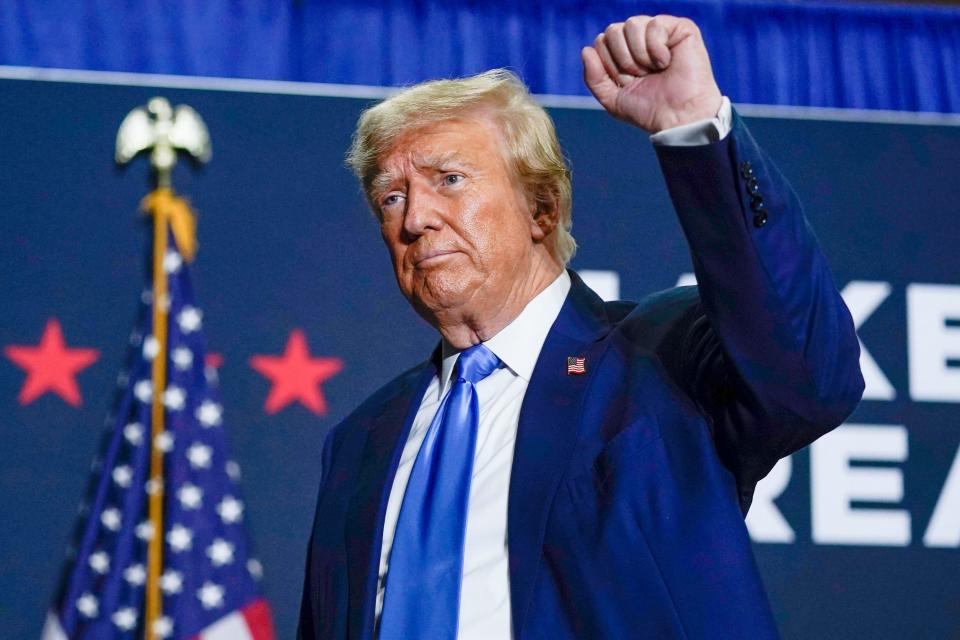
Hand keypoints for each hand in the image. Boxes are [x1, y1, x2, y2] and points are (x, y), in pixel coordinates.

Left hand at [582, 15, 722, 132]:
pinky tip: (667, 62)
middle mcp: (640, 38)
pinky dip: (656, 49)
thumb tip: (586, 50)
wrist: (677, 117)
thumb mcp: (612, 99)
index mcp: (624, 52)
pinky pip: (654, 24)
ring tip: (655, 69)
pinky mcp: (680, 28)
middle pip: (613, 30)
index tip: (627, 82)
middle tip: (642, 76)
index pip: (601, 42)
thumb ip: (594, 78)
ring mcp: (660, 32)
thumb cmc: (649, 110)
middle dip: (623, 60)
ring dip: (639, 55)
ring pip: (631, 24)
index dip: (609, 65)